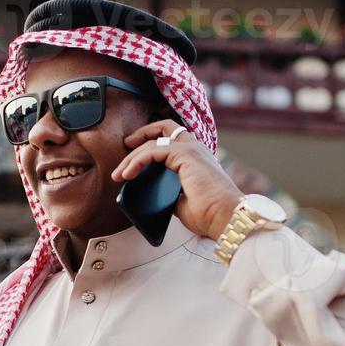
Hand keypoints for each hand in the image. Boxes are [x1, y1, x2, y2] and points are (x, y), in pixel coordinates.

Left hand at [111, 119, 242, 239]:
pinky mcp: (185, 154)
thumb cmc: (208, 214)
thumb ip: (166, 190)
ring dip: (133, 156)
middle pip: (164, 127)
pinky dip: (137, 160)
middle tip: (125, 147)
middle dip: (141, 134)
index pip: (172, 138)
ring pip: (154, 140)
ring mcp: (191, 149)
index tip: (134, 156)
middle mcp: (195, 148)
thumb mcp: (180, 200)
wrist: (224, 218)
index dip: (151, 141)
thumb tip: (148, 192)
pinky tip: (128, 173)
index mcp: (196, 158)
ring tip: (120, 173)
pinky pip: (153, 150)